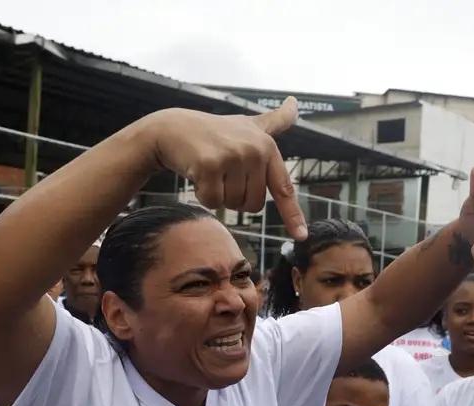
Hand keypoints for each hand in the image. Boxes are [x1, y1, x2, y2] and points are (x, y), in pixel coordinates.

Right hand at [147, 97, 306, 238]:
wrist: (172, 128)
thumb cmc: (213, 132)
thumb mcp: (248, 124)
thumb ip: (274, 121)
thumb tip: (295, 103)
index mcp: (267, 146)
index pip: (283, 187)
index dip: (292, 214)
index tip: (301, 235)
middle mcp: (254, 149)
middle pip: (254, 205)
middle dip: (236, 198)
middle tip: (223, 175)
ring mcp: (232, 156)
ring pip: (232, 204)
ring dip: (218, 195)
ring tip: (209, 170)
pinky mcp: (210, 165)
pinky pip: (212, 201)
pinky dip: (202, 194)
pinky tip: (197, 173)